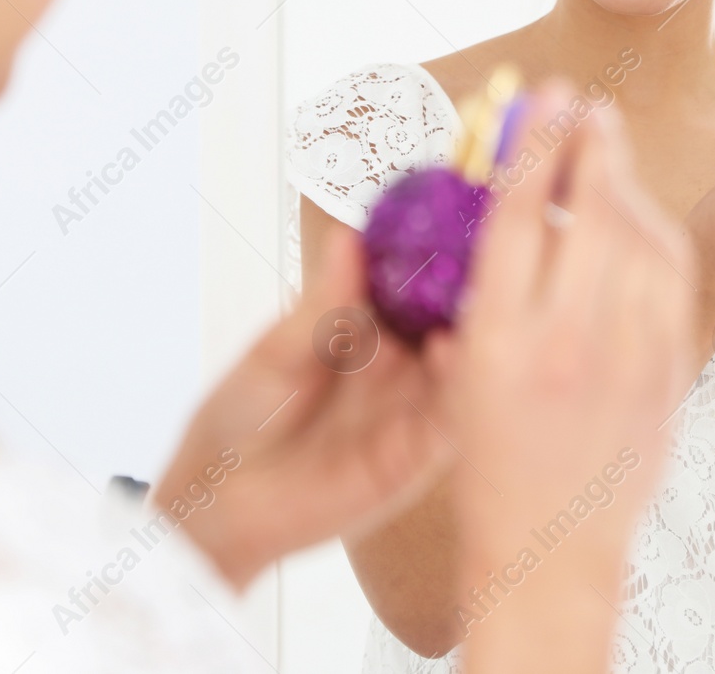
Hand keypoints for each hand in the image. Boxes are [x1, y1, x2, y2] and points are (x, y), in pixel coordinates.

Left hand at [157, 225, 453, 590]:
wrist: (218, 506)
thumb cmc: (237, 422)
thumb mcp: (275, 353)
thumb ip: (323, 305)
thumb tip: (350, 236)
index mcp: (369, 328)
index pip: (420, 279)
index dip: (447, 247)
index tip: (469, 208)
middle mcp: (403, 363)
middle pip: (456, 316)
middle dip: (481, 284)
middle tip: (497, 247)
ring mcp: (414, 406)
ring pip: (467, 364)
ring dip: (482, 329)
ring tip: (484, 291)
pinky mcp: (417, 454)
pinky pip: (454, 418)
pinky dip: (464, 385)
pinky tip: (457, 352)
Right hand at [428, 80, 695, 598]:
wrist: (551, 550)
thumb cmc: (490, 462)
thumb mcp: (462, 375)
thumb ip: (481, 297)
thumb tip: (504, 216)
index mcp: (498, 339)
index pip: (516, 215)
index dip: (532, 145)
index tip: (543, 100)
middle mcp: (564, 340)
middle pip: (587, 211)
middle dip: (588, 146)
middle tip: (586, 107)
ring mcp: (626, 357)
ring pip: (640, 239)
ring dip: (625, 185)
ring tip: (608, 155)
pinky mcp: (668, 374)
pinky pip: (673, 282)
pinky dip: (656, 236)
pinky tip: (639, 219)